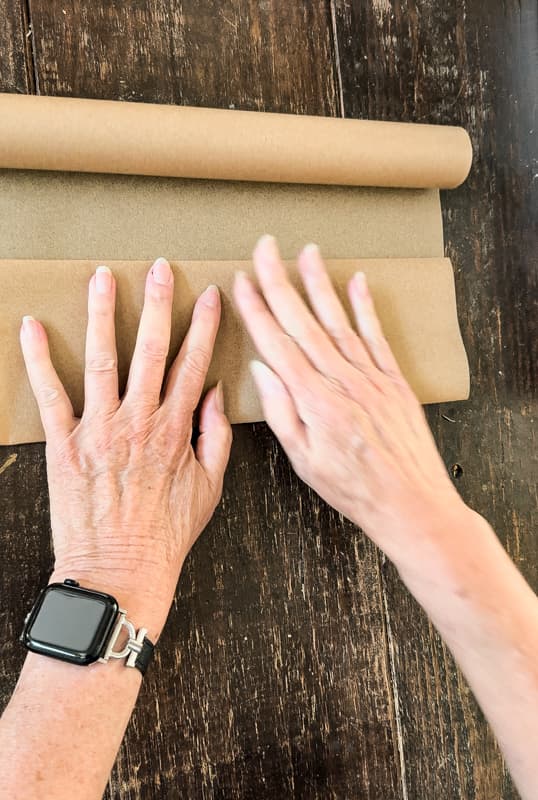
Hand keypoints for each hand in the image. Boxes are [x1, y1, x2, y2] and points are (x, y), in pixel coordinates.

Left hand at [20, 258, 231, 637]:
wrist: (121, 569)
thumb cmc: (167, 533)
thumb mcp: (210, 487)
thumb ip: (216, 437)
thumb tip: (216, 395)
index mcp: (175, 430)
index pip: (193, 365)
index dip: (203, 327)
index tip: (210, 297)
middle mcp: (139, 421)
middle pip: (151, 351)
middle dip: (158, 305)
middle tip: (161, 269)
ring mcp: (99, 430)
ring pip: (102, 361)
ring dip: (102, 316)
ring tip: (102, 279)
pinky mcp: (65, 445)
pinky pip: (51, 395)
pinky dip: (39, 360)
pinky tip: (33, 328)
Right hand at [234, 236, 467, 573]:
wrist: (410, 501)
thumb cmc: (353, 488)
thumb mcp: (304, 461)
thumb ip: (281, 412)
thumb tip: (262, 368)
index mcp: (314, 401)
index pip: (277, 344)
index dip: (257, 309)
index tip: (242, 281)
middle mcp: (342, 380)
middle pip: (304, 322)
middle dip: (280, 281)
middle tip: (265, 248)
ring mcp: (371, 376)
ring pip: (338, 320)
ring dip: (319, 283)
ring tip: (305, 252)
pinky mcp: (394, 379)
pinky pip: (376, 335)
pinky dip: (364, 306)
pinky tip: (355, 281)